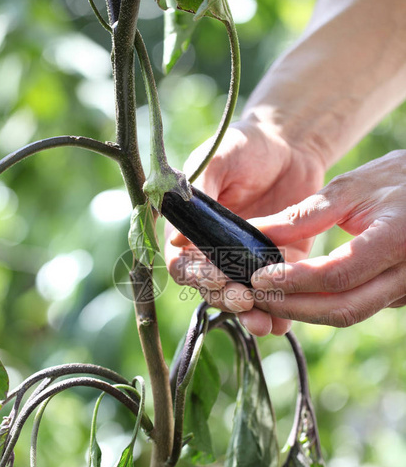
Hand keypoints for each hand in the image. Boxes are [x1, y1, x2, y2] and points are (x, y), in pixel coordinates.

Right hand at [164, 118, 324, 335]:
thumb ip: (197, 193)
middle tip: (243, 300)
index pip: (184, 265)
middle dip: (225, 298)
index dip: (196, 275)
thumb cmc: (245, 145)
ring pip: (243, 297)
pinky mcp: (280, 264)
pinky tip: (283, 323)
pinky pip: (277, 293)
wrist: (291, 143)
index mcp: (193, 230)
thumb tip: (175, 239)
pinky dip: (279, 311)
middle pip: (212, 288)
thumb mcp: (218, 161)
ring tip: (263, 323)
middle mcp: (217, 251)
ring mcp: (248, 261)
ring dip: (250, 314)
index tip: (215, 276)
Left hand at [251, 150, 405, 326]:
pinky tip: (294, 294)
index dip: (294, 281)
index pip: (338, 275)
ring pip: (349, 314)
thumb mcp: (352, 187)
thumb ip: (305, 214)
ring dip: (304, 311)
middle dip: (293, 307)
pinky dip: (321, 305)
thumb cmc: (398, 180)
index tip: (258, 277)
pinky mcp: (399, 295)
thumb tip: (257, 232)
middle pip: (343, 309)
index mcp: (397, 239)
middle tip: (255, 297)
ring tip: (267, 297)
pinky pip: (356, 307)